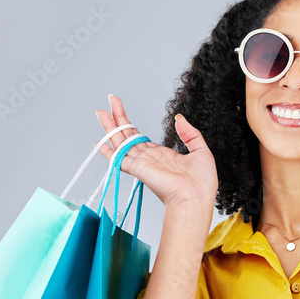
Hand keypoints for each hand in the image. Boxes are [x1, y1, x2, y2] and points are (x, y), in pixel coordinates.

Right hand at [94, 95, 218, 207]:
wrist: (196, 198)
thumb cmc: (201, 182)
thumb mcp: (201, 151)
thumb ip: (190, 134)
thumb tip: (179, 119)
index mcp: (162, 155)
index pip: (140, 137)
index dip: (130, 124)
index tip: (122, 110)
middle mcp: (149, 159)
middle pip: (128, 135)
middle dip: (118, 118)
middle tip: (110, 100)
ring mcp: (142, 163)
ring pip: (121, 142)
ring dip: (110, 127)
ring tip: (101, 111)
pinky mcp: (138, 169)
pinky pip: (119, 158)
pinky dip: (107, 151)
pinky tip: (98, 142)